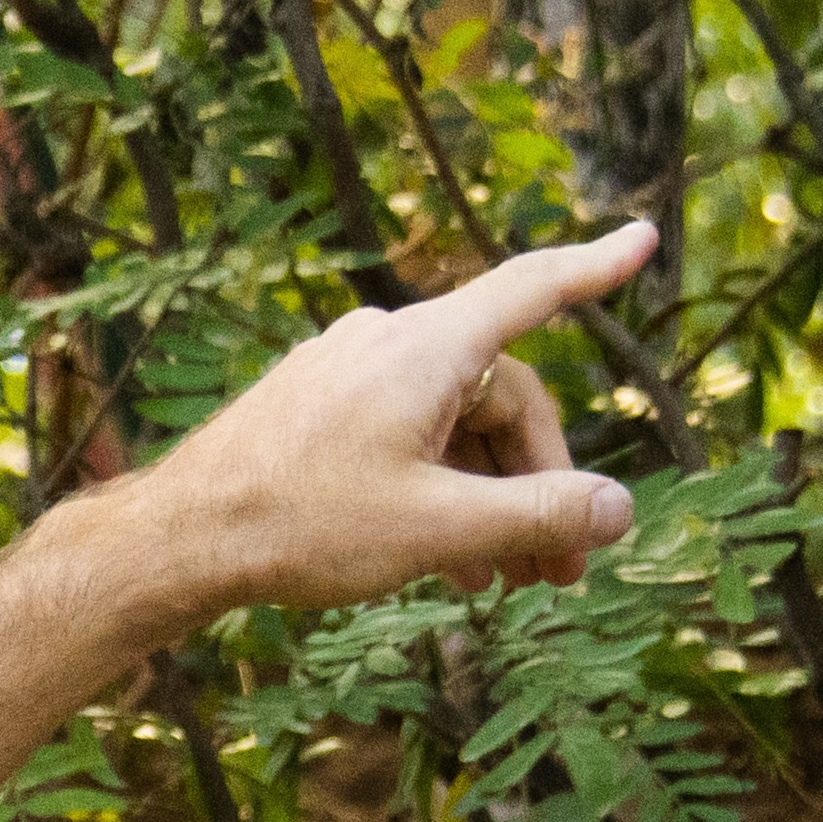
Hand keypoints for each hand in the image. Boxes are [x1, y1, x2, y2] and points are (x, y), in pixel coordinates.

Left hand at [107, 223, 656, 623]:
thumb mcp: (437, 529)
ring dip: (490, 499)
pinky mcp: (317, 407)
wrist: (176, 540)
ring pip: (453, 426)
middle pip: (501, 398)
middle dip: (539, 483)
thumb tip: (618, 508)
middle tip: (560, 571)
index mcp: (426, 349)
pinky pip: (405, 436)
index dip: (596, 268)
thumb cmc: (299, 526)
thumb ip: (536, 516)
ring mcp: (346, 372)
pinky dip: (439, 488)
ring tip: (509, 582)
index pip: (533, 290)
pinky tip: (451, 562)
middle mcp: (388, 342)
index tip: (645, 239)